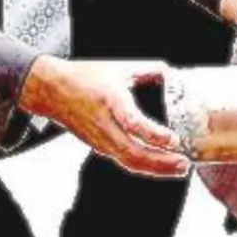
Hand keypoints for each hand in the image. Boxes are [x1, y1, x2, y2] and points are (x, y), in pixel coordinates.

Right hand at [18, 56, 188, 176]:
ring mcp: (100, 139)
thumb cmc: (84, 77)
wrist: (52, 91)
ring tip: (180, 168)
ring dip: (156, 168)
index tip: (174, 139)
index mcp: (110, 100)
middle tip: (184, 163)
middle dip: (161, 162)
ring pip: (129, 161)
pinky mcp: (99, 147)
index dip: (154, 134)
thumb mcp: (118, 68)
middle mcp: (104, 124)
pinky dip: (145, 166)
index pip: (133, 122)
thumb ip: (148, 70)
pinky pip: (124, 161)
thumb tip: (172, 72)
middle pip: (133, 152)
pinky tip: (163, 166)